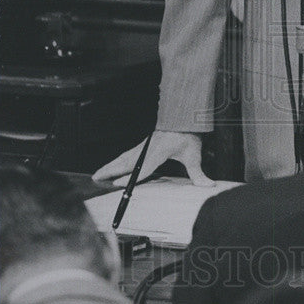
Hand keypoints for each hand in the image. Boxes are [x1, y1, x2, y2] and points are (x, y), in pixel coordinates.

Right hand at [93, 131, 214, 187]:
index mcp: (160, 150)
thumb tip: (208, 186)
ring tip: (97, 174)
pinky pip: (128, 154)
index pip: (142, 167)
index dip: (129, 176)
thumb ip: (198, 173)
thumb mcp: (194, 154)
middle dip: (110, 170)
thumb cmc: (188, 135)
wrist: (186, 117)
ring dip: (110, 165)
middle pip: (126, 161)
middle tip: (96, 178)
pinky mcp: (144, 144)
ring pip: (124, 157)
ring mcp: (145, 145)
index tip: (116, 183)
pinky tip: (111, 166)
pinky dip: (117, 160)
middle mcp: (149, 147)